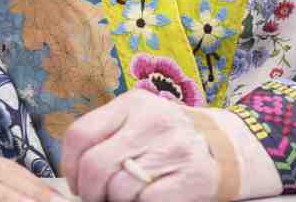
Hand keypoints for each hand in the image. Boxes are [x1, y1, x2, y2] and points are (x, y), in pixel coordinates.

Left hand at [62, 90, 220, 201]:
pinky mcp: (189, 178)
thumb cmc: (170, 137)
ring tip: (128, 196)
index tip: (76, 182)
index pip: (80, 134)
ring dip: (116, 200)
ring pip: (118, 189)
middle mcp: (152, 122)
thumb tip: (76, 172)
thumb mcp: (139, 119)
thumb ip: (109, 134)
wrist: (226, 147)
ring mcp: (172, 150)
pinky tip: (147, 199)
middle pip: (95, 166)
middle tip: (97, 198)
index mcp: (133, 104)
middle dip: (90, 191)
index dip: (70, 166)